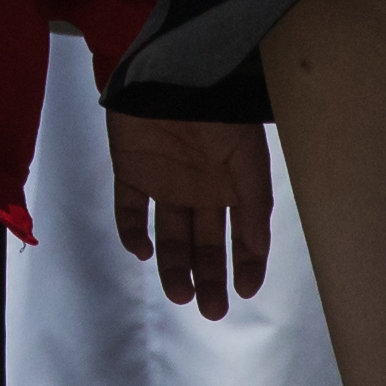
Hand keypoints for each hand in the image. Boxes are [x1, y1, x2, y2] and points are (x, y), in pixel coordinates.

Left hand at [110, 109, 272, 319]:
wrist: (175, 74)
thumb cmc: (220, 116)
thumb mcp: (249, 163)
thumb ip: (253, 208)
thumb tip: (256, 258)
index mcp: (230, 188)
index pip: (238, 237)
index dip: (244, 265)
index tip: (244, 291)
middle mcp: (198, 191)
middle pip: (203, 244)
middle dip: (208, 278)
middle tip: (211, 310)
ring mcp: (163, 182)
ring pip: (168, 235)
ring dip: (173, 265)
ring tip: (179, 293)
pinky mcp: (130, 171)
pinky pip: (128, 209)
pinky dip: (132, 231)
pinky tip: (143, 250)